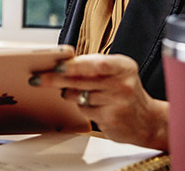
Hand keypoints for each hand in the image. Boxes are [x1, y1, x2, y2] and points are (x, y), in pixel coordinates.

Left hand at [30, 53, 168, 150]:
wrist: (147, 121)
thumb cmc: (125, 91)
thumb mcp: (117, 72)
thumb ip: (93, 66)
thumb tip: (61, 63)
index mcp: (122, 66)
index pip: (96, 63)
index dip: (74, 65)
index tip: (55, 65)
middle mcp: (122, 83)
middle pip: (81, 80)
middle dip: (55, 79)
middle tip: (37, 78)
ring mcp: (117, 103)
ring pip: (79, 96)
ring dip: (70, 94)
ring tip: (72, 92)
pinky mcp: (111, 120)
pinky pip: (85, 111)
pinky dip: (82, 107)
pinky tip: (90, 105)